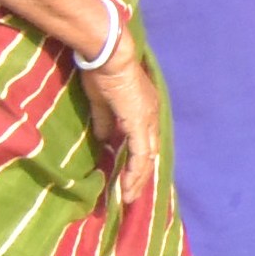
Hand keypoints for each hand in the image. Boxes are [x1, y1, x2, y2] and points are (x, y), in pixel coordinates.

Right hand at [72, 34, 158, 200]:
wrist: (109, 57)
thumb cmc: (104, 74)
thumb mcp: (103, 102)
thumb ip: (106, 121)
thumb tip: (104, 139)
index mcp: (144, 110)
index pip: (146, 141)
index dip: (139, 160)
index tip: (130, 177)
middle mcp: (151, 116)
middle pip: (150, 153)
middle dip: (141, 176)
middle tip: (130, 195)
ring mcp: (147, 120)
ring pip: (147, 157)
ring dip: (138, 179)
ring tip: (128, 197)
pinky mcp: (139, 124)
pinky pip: (140, 154)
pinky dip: (135, 171)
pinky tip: (128, 186)